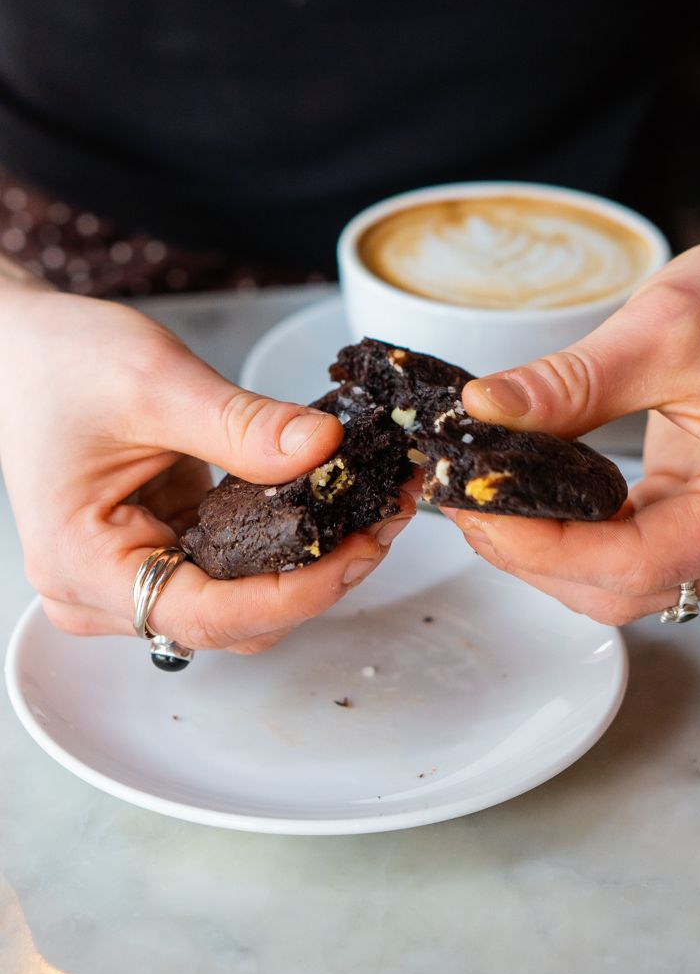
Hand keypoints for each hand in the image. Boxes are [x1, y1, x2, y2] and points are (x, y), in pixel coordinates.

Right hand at [0, 287, 414, 651]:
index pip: (207, 614)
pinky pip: (239, 571)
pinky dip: (290, 545)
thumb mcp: (155, 383)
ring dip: (315, 565)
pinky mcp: (165, 552)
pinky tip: (335, 507)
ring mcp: (137, 577)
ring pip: (246, 604)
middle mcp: (107, 592)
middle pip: (236, 620)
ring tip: (375, 508)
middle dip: (322, 577)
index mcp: (86, 565)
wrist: (24, 353)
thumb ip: (242, 425)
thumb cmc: (60, 365)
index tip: (363, 549)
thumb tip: (327, 450)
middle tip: (388, 516)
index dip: (297, 594)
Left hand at [449, 222, 699, 623]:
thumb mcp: (664, 327)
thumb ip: (570, 383)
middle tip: (465, 499)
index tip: (475, 506)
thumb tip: (485, 411)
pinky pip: (631, 553)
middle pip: (625, 587)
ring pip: (621, 582)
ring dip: (547, 551)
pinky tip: (530, 498)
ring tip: (486, 496)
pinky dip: (575, 535)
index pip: (639, 561)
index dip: (543, 547)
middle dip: (533, 553)